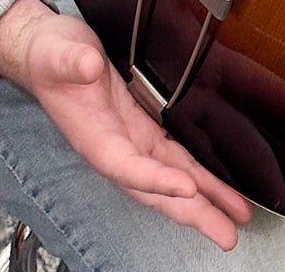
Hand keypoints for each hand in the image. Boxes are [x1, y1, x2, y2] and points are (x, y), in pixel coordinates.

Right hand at [0, 0, 252, 250]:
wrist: (48, 51)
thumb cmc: (50, 56)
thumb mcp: (58, 53)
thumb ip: (72, 62)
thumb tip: (89, 65)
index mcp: (94, 137)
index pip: (127, 166)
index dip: (157, 180)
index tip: (187, 188)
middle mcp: (115, 147)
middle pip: (156, 189)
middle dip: (192, 212)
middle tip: (226, 234)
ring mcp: (131, 139)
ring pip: (171, 177)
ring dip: (204, 200)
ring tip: (236, 217)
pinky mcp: (143, 127)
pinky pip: (174, 157)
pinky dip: (197, 174)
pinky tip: (217, 188)